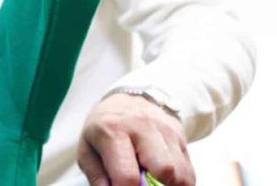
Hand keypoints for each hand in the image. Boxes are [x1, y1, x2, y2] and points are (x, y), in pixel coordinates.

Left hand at [77, 93, 192, 185]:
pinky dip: (180, 181)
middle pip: (165, 170)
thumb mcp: (88, 149)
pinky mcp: (181, 136)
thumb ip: (97, 176)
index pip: (127, 175)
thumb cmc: (105, 129)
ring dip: (170, 185)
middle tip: (143, 185)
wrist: (127, 100)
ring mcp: (165, 130)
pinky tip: (165, 178)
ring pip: (181, 173)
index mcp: (113, 131)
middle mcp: (142, 127)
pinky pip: (189, 171)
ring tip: (153, 181)